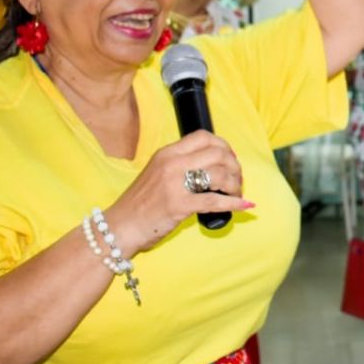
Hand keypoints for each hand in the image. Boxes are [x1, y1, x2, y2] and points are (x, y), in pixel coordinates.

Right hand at [105, 131, 250, 256]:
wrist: (119, 226)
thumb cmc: (140, 204)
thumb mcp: (157, 173)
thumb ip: (179, 166)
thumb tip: (211, 167)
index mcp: (167, 153)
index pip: (204, 137)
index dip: (224, 147)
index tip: (229, 160)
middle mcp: (172, 163)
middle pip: (218, 153)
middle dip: (235, 167)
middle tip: (236, 180)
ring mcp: (175, 184)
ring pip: (220, 174)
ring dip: (236, 184)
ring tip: (235, 194)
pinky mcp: (179, 205)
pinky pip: (215, 200)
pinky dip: (235, 203)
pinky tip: (244, 205)